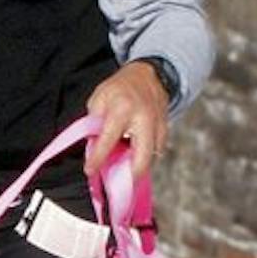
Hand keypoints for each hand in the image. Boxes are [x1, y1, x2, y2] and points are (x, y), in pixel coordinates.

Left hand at [85, 62, 171, 181]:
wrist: (148, 74)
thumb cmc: (119, 88)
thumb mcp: (98, 99)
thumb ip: (94, 123)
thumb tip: (92, 148)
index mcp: (122, 109)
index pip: (108, 140)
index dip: (98, 158)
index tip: (90, 171)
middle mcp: (143, 118)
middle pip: (143, 155)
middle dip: (132, 173)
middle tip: (121, 183)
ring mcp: (158, 124)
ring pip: (153, 155)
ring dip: (140, 164)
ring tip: (127, 167)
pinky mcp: (166, 128)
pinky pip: (158, 149)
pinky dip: (148, 155)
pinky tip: (137, 156)